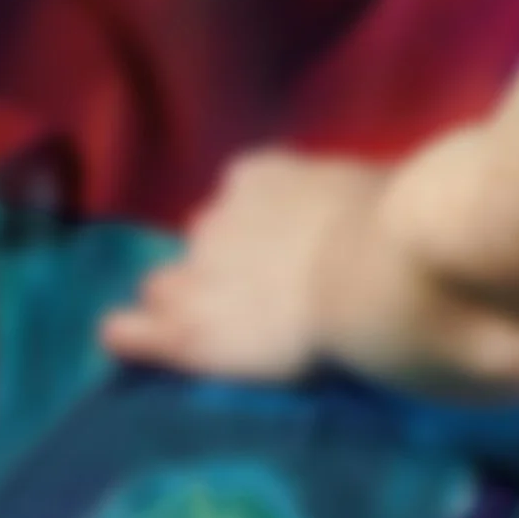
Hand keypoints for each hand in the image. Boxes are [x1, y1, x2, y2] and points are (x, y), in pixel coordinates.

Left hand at [100, 149, 391, 384]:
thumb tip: (380, 194)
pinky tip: (127, 340)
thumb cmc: (391, 221)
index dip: (257, 223)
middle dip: (220, 264)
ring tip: (211, 326)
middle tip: (260, 292)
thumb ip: (354, 191)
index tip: (284, 243)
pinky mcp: (186, 333)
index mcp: (258, 177)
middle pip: (200, 240)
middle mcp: (216, 218)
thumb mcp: (375, 184)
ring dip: (183, 301)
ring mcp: (195, 275)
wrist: (371, 273)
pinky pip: (131, 331)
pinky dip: (129, 335)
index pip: (238, 193)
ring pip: (163, 286)